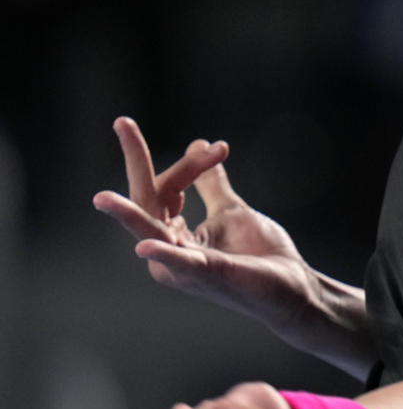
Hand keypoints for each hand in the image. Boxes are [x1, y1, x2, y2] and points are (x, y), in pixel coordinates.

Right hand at [93, 117, 315, 336]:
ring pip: (151, 233)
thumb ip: (211, 183)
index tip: (219, 148)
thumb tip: (197, 143)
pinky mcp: (210, 275)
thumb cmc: (260, 255)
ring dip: (128, 215)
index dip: (188, 164)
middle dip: (137, 162)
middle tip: (122, 122)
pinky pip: (183, 264)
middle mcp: (172, 252)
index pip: (163, 190)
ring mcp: (188, 267)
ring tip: (102, 199)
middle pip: (149, 201)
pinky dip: (164, 254)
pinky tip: (145, 246)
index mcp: (175, 236)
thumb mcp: (231, 209)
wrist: (293, 286)